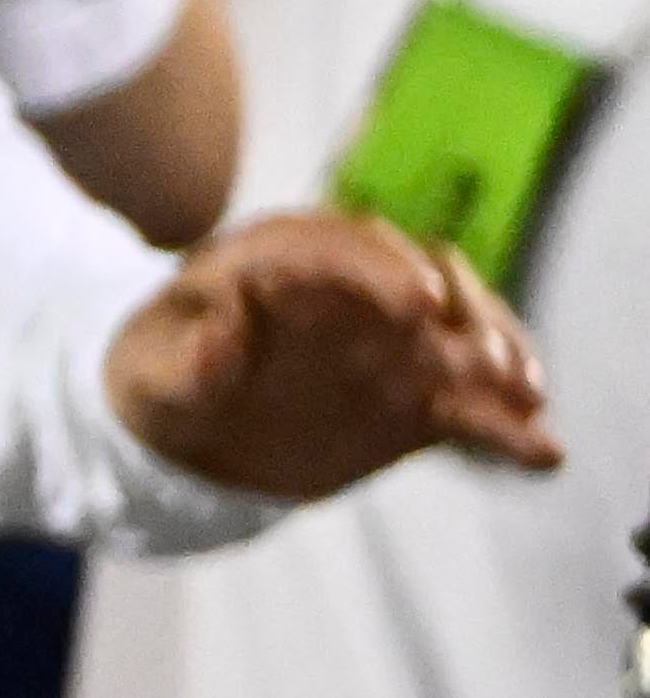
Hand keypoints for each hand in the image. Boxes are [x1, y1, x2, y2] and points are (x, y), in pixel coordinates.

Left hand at [106, 211, 562, 498]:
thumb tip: (225, 324)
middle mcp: (343, 290)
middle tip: (487, 357)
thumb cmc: (160, 382)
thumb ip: (192, 358)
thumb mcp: (155, 377)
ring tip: (525, 397)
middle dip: (460, 310)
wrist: (185, 431)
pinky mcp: (412, 394)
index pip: (339, 246)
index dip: (384, 269)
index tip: (419, 302)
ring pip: (456, 336)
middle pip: (419, 278)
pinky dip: (504, 424)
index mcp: (274, 260)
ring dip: (497, 360)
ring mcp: (384, 340)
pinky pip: (467, 403)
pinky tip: (541, 451)